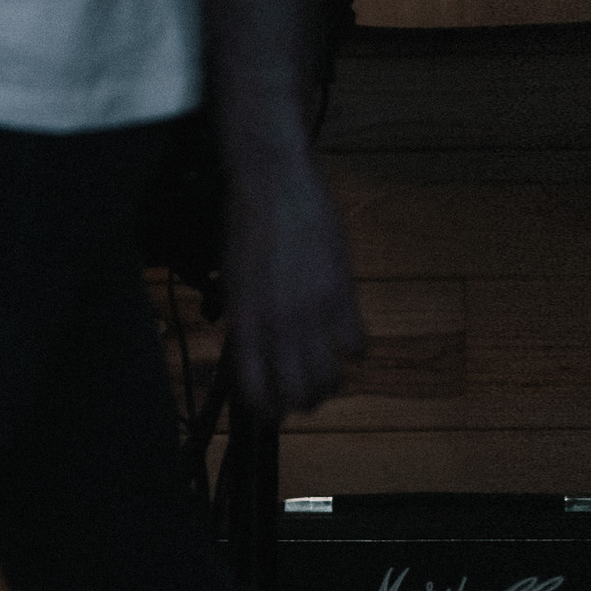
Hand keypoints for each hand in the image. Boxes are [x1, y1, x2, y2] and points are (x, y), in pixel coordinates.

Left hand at [223, 154, 367, 420]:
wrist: (272, 181)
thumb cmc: (245, 224)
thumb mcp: (234, 279)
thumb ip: (246, 319)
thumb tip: (254, 353)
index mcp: (244, 322)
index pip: (256, 391)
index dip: (267, 409)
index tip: (274, 409)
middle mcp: (277, 325)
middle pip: (299, 394)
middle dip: (304, 402)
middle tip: (307, 393)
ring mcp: (312, 312)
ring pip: (331, 377)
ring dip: (332, 381)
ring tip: (329, 369)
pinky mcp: (342, 293)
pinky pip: (356, 344)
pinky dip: (355, 347)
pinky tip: (347, 333)